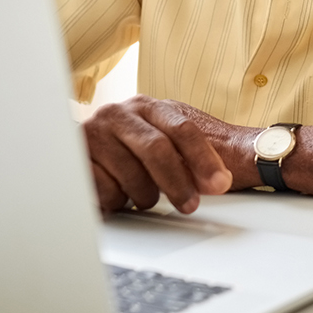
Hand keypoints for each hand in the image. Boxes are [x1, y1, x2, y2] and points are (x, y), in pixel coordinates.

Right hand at [82, 96, 232, 212]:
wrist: (84, 144)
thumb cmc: (132, 148)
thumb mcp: (165, 143)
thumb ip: (195, 155)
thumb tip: (238, 175)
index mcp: (148, 106)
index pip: (182, 129)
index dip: (204, 159)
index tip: (220, 184)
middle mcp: (119, 114)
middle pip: (157, 148)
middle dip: (178, 182)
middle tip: (190, 205)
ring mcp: (94, 133)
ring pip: (130, 174)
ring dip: (144, 196)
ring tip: (146, 197)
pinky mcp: (74, 157)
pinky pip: (103, 188)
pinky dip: (116, 201)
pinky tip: (119, 197)